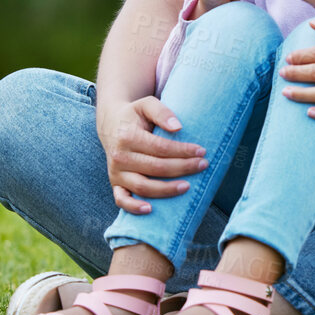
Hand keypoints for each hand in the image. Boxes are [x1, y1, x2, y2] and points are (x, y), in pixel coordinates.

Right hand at [97, 96, 206, 214]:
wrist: (111, 124)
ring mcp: (116, 173)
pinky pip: (121, 200)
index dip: (183, 151)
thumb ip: (162, 112)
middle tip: (203, 165)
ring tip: (187, 186)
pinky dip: (133, 207)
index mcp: (128, 136)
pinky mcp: (115, 183)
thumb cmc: (134, 114)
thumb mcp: (146, 104)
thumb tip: (178, 127)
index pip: (160, 148)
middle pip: (156, 168)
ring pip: (142, 187)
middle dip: (183, 168)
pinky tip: (150, 209)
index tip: (201, 151)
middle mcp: (119, 156)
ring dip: (166, 189)